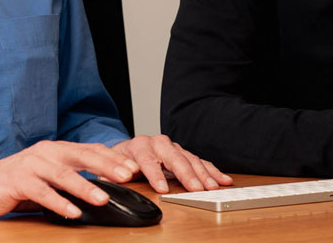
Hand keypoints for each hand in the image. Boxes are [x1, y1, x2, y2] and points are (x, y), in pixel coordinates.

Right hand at [0, 140, 139, 218]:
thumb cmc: (15, 182)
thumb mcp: (46, 175)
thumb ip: (69, 177)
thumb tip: (101, 187)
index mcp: (55, 149)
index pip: (89, 150)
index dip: (112, 158)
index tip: (133, 168)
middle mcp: (45, 153)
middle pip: (81, 156)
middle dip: (107, 166)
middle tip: (128, 177)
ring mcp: (31, 165)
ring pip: (63, 174)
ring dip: (85, 186)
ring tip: (103, 198)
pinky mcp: (18, 181)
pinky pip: (42, 192)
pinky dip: (58, 202)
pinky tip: (72, 212)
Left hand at [112, 134, 232, 192]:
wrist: (124, 150)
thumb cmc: (119, 161)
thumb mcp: (109, 167)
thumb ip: (111, 174)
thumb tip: (115, 181)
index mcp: (139, 145)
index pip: (147, 159)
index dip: (155, 174)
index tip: (162, 188)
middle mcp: (158, 143)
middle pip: (174, 157)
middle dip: (186, 174)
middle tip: (196, 189)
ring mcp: (173, 148)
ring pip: (190, 159)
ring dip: (203, 174)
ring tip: (213, 187)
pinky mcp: (183, 154)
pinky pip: (200, 162)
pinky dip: (212, 171)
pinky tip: (223, 179)